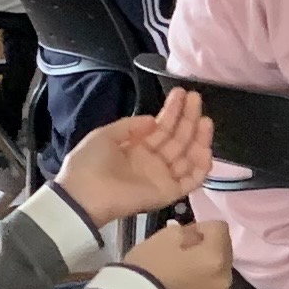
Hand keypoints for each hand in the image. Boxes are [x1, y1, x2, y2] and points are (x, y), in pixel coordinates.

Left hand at [61, 89, 214, 222]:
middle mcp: (153, 161)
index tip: (182, 94)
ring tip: (205, 121)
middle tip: (197, 99)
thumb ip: (130, 126)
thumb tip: (153, 120)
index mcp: (137, 148)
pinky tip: (206, 150)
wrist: (82, 195)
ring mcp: (162, 177)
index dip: (173, 111)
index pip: (162, 128)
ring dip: (199, 139)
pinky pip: (191, 181)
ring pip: (188, 157)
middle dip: (188, 119)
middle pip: (177, 139)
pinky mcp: (168, 193)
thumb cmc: (88, 163)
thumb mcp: (105, 135)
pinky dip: (201, 168)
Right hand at [124, 217, 232, 288]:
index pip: (220, 227)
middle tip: (185, 253)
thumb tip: (200, 235)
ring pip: (222, 270)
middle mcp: (225, 277)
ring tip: (187, 272)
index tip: (185, 236)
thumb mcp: (166, 236)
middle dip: (209, 247)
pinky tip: (190, 287)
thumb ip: (190, 231)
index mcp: (215, 256)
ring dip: (210, 267)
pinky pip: (217, 288)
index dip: (202, 228)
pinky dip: (208, 285)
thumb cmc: (149, 267)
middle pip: (225, 249)